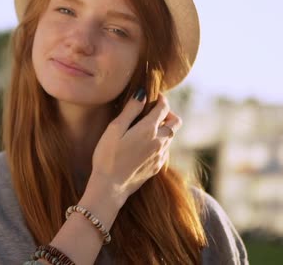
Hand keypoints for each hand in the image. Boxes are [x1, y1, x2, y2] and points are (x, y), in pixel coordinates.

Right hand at [89, 90, 181, 204]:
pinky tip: (144, 146)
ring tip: (146, 130)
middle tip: (153, 113)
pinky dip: (160, 143)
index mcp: (149, 130)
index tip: (154, 97)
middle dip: (167, 113)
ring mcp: (160, 156)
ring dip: (164, 129)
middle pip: (175, 122)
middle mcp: (159, 142)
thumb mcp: (114, 129)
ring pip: (171, 137)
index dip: (161, 99)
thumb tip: (142, 94)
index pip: (164, 107)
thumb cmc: (107, 156)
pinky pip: (165, 150)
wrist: (110, 187)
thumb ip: (130, 110)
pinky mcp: (157, 167)